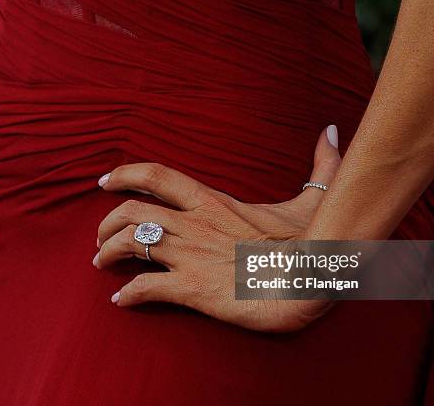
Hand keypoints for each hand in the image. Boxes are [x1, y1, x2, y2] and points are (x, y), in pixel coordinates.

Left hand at [95, 125, 341, 332]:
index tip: (104, 181)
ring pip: (130, 245)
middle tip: (100, 237)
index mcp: (213, 201)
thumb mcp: (314, 198)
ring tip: (101, 264)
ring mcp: (190, 255)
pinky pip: (145, 288)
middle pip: (132, 212)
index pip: (156, 175)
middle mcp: (193, 224)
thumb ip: (319, 164)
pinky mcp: (191, 288)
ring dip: (108, 254)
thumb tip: (333, 132)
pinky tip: (121, 300)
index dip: (124, 174)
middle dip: (106, 223)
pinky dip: (128, 294)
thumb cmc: (311, 241)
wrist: (310, 282)